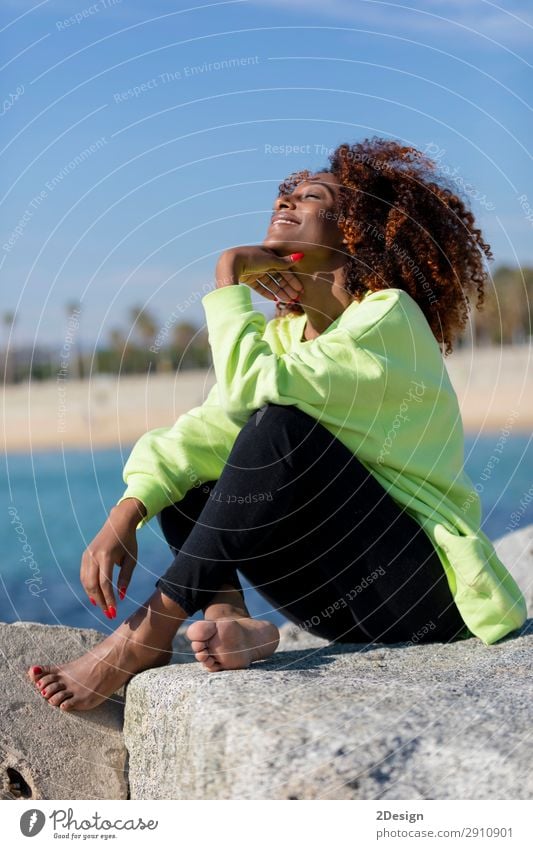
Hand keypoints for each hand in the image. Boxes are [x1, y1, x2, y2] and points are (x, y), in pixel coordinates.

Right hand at [80, 498, 144, 616]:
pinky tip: (95, 597)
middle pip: (93, 585)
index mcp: (106, 556)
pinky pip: (84, 575)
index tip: (114, 611)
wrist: (118, 522)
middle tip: (108, 614)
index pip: (105, 583)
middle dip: (100, 602)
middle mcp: (94, 556)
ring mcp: (87, 555)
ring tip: (103, 607)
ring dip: (93, 596)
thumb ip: (125, 577)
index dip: (108, 599)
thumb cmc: (128, 542)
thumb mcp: (132, 559)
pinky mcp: (85, 556)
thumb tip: (120, 596)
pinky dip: (88, 587)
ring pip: (86, 582)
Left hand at [215, 246, 304, 303]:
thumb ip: (285, 262)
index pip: (284, 269)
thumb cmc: (251, 258)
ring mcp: (255, 270)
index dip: (292, 279)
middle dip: (287, 287)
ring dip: (279, 291)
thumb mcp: (270, 260)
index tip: (299, 289)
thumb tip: (300, 256)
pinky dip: (266, 292)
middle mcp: (263, 262)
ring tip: (287, 301)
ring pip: (270, 283)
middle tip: (295, 298)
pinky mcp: (247, 278)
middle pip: (278, 277)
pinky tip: (274, 299)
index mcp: (269, 255)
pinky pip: (259, 287)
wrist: (230, 263)